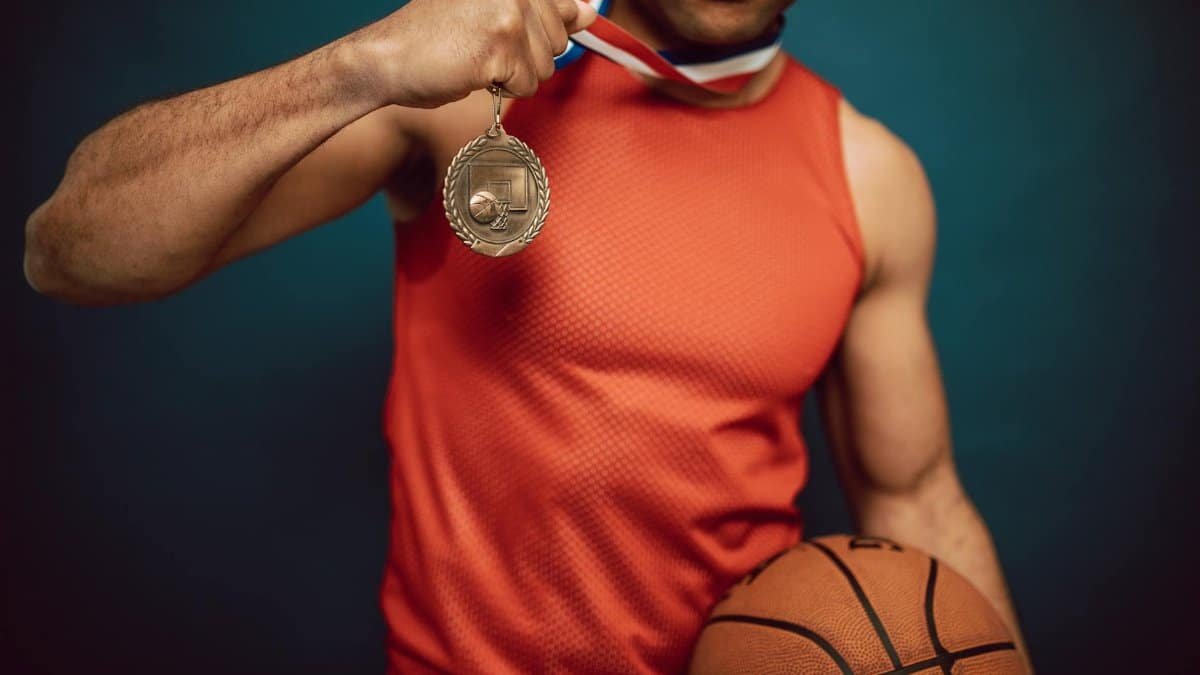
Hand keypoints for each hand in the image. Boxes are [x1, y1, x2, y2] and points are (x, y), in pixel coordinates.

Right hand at [349, 0, 597, 107]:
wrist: (387, 58)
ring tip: (476, 58)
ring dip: (514, 74)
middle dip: (526, 55)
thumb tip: (589, 12)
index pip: (565, 6)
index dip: (544, 30)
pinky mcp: (500, 47)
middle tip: (483, 47)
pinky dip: (502, 88)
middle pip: (558, 40)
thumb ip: (543, 11)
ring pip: (545, 65)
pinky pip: (527, 84)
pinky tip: (472, 71)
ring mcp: (508, 13)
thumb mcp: (492, 11)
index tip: (510, 36)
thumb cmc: (434, 37)